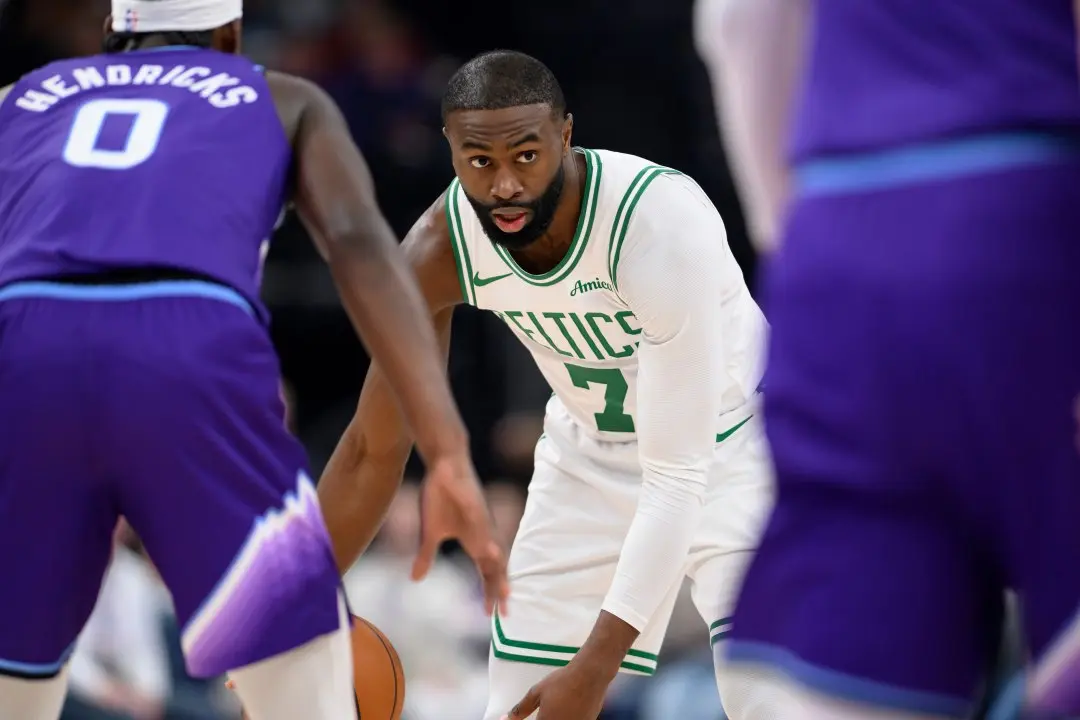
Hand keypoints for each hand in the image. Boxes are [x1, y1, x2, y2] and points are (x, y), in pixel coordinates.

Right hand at [413, 452, 509, 614]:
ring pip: (494, 548)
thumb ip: (427, 556)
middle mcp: (483, 533)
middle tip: (504, 613)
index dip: (488, 591)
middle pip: (495, 566)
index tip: (491, 614)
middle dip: (499, 589)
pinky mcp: (475, 505)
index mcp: (474, 541)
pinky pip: (483, 525)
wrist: (444, 466)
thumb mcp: (430, 533)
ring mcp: (481, 520)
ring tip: (504, 592)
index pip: (485, 571)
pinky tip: (490, 551)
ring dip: (499, 569)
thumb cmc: (440, 497)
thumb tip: (416, 579)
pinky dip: (488, 539)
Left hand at [502, 661, 610, 719]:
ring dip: (552, 718)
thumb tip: (505, 718)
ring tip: (555, 707)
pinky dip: (565, 718)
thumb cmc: (562, 681)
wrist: (590, 675)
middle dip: (542, 719)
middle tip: (542, 710)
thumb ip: (521, 709)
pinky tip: (566, 709)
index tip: (527, 718)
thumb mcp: (537, 692)